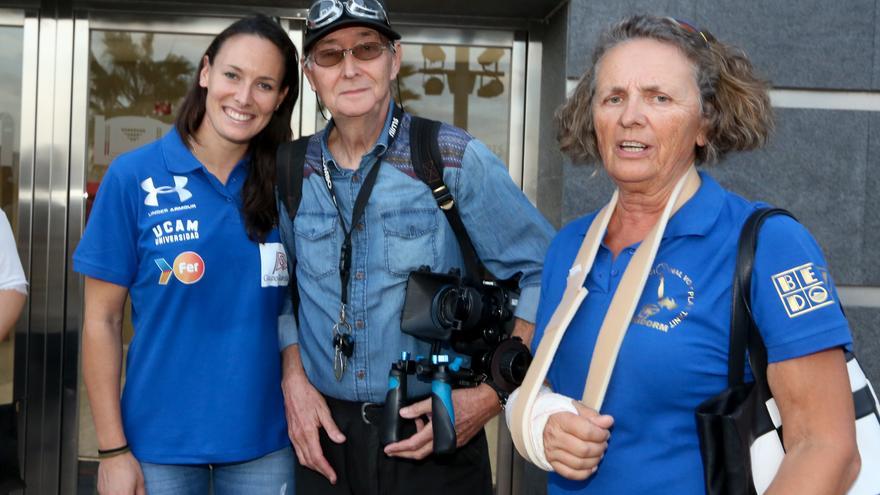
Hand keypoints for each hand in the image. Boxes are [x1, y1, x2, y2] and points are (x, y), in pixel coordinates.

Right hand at [96, 452, 144, 494]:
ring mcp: (104, 493)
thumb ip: (141, 492)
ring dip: (119, 494)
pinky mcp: (100, 489)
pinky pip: (107, 494)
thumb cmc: (127, 464)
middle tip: (130, 489)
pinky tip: (116, 485)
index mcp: (124, 494)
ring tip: (123, 486)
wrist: (114, 454)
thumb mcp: (140, 479)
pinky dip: (112, 492)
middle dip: (127, 494)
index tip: (135, 493)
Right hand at [282, 372, 345, 483]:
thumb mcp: (323, 410)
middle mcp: (298, 436)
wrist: (293, 386)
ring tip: (323, 469)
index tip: (333, 476)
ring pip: (301, 458)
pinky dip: (305, 458)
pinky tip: (311, 457)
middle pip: (308, 461)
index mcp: (307, 431)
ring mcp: (293, 435)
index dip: (326, 469)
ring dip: (312, 466)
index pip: (317, 457)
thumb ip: (332, 427)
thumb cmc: (308, 395)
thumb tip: (340, 439)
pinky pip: (297, 451)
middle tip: (330, 475)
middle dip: (320, 471)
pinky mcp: (290, 432)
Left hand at [383, 383, 499, 459]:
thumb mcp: (438, 399)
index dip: (399, 448)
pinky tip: (428, 423)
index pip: (413, 444)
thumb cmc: (464, 399)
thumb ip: (419, 407)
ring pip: (429, 448)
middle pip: (419, 453)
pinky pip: (439, 443)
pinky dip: (430, 437)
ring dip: (419, 441)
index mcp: (437, 430)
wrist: (484, 402)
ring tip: (416, 421)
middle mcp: (444, 440)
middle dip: (404, 453)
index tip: (389, 449)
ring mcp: (452, 442)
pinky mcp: (458, 440)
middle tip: (393, 450)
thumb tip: (404, 413)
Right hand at [543, 401, 612, 479]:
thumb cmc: (564, 416)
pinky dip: (585, 472)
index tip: (605, 433)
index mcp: (560, 420)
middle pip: (584, 450)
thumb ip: (594, 416)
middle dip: (599, 448)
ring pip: (579, 463)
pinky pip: (571, 474)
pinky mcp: (552, 463)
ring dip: (595, 460)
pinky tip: (592, 466)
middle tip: (603, 444)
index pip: (586, 431)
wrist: (543, 424)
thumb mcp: (578, 410)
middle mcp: (554, 437)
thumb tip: (608, 421)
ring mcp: (552, 452)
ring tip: (599, 453)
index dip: (601, 434)